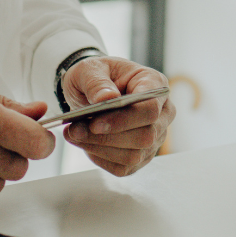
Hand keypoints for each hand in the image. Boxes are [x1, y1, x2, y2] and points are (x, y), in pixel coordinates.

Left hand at [60, 56, 173, 177]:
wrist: (89, 89)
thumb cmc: (95, 75)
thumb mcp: (90, 68)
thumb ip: (97, 82)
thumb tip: (106, 99)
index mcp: (154, 84)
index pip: (150, 109)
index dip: (124, 120)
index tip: (94, 123)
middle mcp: (162, 112)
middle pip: (146, 136)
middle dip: (107, 137)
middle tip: (74, 130)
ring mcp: (155, 136)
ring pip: (135, 155)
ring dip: (100, 149)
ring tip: (74, 135)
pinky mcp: (142, 155)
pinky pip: (124, 167)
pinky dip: (101, 159)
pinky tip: (85, 144)